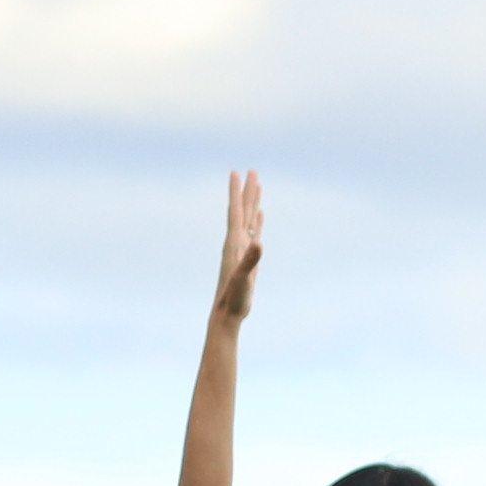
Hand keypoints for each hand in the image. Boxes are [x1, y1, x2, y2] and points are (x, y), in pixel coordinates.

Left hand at [214, 169, 263, 320]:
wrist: (227, 314)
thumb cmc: (234, 298)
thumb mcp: (243, 279)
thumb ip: (251, 260)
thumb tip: (259, 242)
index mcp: (233, 244)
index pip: (235, 212)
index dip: (236, 193)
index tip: (237, 173)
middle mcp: (236, 243)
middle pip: (242, 211)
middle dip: (247, 192)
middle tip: (252, 171)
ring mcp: (242, 250)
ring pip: (248, 220)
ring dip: (252, 203)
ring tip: (257, 186)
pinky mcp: (248, 259)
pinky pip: (253, 234)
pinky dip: (256, 222)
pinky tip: (259, 216)